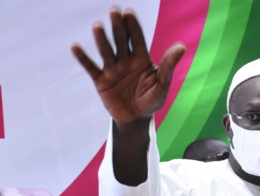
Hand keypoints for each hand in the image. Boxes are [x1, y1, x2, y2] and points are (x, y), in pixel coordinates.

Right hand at [71, 7, 185, 125]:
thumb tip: (182, 46)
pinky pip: (91, 68)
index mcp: (141, 59)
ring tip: (97, 26)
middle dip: (118, 27)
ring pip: (106, 51)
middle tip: (114, 10)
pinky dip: (83, 58)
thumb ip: (168, 65)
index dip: (133, 26)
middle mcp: (125, 60)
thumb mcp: (162, 84)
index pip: (137, 39)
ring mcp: (112, 69)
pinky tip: (75, 47)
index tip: (129, 13)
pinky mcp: (101, 80)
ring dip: (101, 39)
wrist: (136, 119)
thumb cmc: (152, 100)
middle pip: (121, 40)